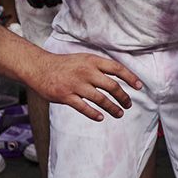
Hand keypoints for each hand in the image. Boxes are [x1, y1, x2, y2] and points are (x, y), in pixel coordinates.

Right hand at [25, 52, 142, 120]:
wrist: (39, 67)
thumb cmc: (64, 65)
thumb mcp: (84, 59)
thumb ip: (100, 67)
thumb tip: (119, 77)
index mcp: (92, 61)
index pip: (117, 69)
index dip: (130, 78)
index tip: (139, 87)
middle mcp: (86, 72)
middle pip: (112, 86)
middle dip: (124, 97)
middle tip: (128, 104)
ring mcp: (75, 85)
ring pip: (101, 99)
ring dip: (113, 108)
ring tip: (119, 113)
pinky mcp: (65, 96)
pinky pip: (83, 107)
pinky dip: (94, 114)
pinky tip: (101, 117)